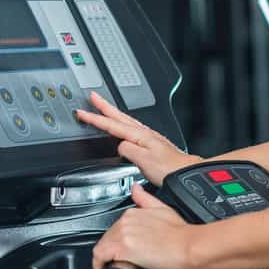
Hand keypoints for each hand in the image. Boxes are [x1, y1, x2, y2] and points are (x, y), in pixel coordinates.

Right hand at [75, 91, 200, 185]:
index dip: (95, 118)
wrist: (186, 172)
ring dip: (113, 113)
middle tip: (92, 96)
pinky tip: (124, 126)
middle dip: (104, 106)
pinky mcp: (153, 143)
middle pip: (119, 117)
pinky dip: (123, 123)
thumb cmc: (169, 169)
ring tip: (104, 107)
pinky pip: (132, 128)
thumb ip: (128, 150)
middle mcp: (145, 133)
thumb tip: (119, 146)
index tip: (82, 112)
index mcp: (140, 136)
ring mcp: (149, 137)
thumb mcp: (143, 161)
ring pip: (126, 121)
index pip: (112, 124)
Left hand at [92, 184, 194, 268]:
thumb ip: (145, 198)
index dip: (117, 240)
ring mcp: (123, 234)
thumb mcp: (163, 209)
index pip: (115, 228)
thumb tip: (136, 188)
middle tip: (121, 259)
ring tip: (116, 265)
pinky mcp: (122, 248)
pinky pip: (100, 256)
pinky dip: (99, 264)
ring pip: (102, 246)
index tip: (122, 248)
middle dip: (112, 248)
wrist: (189, 246)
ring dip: (106, 256)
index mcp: (134, 212)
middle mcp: (126, 221)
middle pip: (108, 237)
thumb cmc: (181, 233)